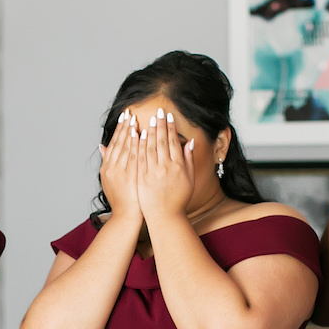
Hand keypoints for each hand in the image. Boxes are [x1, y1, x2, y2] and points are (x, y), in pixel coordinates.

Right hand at [99, 109, 141, 222]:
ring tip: (135, 119)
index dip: (119, 130)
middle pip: (118, 143)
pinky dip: (136, 145)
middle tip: (129, 112)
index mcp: (106, 168)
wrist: (126, 216)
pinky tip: (140, 135)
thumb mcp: (109, 180)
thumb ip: (107, 161)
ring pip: (126, 148)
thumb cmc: (122, 199)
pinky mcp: (130, 177)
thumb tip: (101, 145)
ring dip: (130, 132)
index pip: (114, 144)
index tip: (124, 117)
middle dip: (124, 127)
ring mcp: (121, 173)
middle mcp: (112, 168)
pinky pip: (134, 157)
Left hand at [137, 106, 195, 223]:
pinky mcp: (142, 177)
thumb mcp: (189, 179)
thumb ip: (188, 160)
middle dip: (160, 124)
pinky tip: (139, 134)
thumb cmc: (178, 199)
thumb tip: (190, 142)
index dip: (171, 127)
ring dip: (150, 130)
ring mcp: (153, 172)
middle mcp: (166, 167)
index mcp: (178, 166)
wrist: (165, 216)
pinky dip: (139, 145)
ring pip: (150, 146)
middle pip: (162, 141)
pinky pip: (140, 158)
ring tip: (149, 118)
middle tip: (158, 111)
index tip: (168, 116)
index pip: (174, 142)